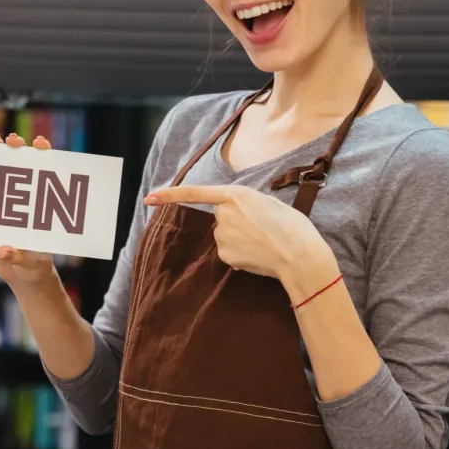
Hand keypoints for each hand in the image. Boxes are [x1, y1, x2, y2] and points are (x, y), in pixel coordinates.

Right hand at [0, 133, 57, 291]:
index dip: (44, 158)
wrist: (24, 278)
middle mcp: (25, 204)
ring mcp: (7, 208)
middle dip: (17, 152)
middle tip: (11, 139)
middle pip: (22, 171)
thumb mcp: (30, 263)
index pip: (45, 178)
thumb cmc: (36, 268)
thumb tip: (3, 250)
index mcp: (40, 209)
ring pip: (2, 178)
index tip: (40, 144)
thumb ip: (17, 256)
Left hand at [144, 183, 336, 286]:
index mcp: (235, 195)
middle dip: (235, 221)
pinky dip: (240, 253)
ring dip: (239, 237)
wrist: (300, 255)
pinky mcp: (225, 255)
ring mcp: (222, 236)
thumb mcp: (269, 203)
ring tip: (264, 240)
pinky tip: (258, 253)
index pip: (194, 193)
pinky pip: (229, 252)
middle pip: (220, 216)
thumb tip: (231, 215)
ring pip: (224, 235)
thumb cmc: (292, 226)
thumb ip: (245, 204)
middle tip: (262, 227)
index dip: (169, 195)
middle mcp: (223, 214)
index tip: (148, 198)